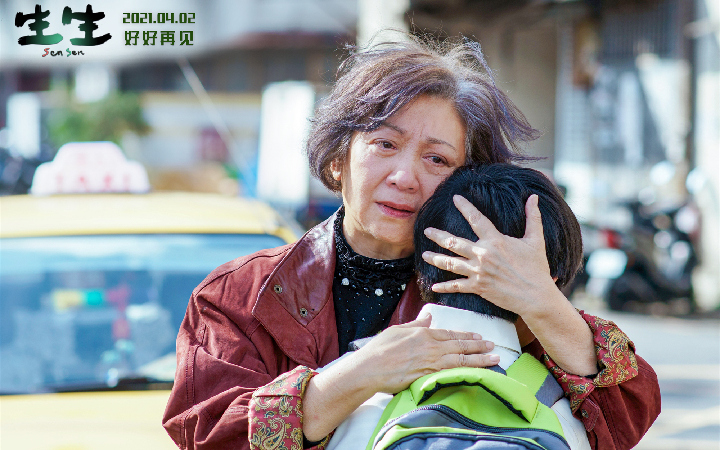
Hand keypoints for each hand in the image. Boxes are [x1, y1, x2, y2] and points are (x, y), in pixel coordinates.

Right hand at [351, 313, 497, 393]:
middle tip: (492, 346)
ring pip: (462, 358)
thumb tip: (428, 317)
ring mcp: (432, 361)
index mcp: (424, 333)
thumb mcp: (398, 330)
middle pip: (460, 344)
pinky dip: (468, 371)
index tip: (478, 335)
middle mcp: (431, 346)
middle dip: (478, 345)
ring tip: (494, 358)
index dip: (466, 334)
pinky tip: (479, 372)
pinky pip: (454, 371)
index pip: (450, 333)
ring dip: (480, 358)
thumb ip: (416, 324)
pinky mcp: (430, 375)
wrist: (371, 367)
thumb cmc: (380, 349)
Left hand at [420, 194, 558, 317]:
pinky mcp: (478, 287)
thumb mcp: (535, 240)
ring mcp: (478, 271)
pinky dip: (444, 287)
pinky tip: (434, 286)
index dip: (465, 207)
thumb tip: (534, 197)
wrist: (535, 296)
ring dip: (436, 259)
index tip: (455, 198)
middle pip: (454, 242)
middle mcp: (483, 254)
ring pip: (451, 263)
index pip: (476, 219)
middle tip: (426, 231)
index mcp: (495, 240)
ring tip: (424, 255)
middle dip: (438, 236)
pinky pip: (457, 286)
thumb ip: (533, 217)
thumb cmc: (537, 268)